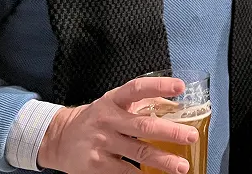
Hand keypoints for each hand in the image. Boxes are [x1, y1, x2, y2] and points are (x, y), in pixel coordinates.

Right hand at [38, 76, 197, 173]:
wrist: (60, 138)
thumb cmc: (98, 118)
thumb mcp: (115, 104)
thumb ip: (143, 103)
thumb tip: (177, 107)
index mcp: (114, 99)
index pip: (138, 88)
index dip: (160, 86)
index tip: (180, 88)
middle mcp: (108, 119)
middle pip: (143, 125)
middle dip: (170, 131)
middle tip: (191, 136)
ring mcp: (101, 142)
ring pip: (138, 151)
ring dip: (163, 160)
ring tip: (181, 166)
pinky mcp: (96, 164)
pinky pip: (125, 171)